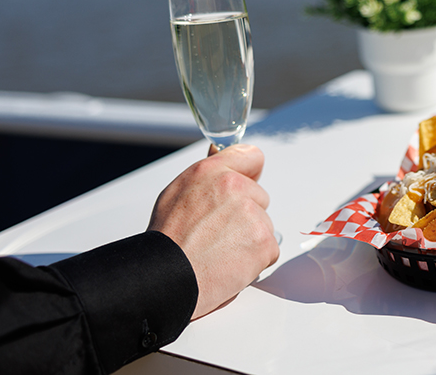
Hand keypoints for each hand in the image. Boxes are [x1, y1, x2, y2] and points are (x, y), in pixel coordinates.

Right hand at [148, 144, 278, 319]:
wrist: (165, 278)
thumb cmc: (167, 241)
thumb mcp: (177, 192)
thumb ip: (208, 175)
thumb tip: (221, 158)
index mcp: (212, 172)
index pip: (251, 156)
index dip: (249, 173)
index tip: (245, 184)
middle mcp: (235, 188)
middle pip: (259, 196)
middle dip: (246, 213)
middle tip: (218, 232)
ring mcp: (252, 215)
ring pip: (263, 224)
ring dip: (249, 238)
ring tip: (219, 250)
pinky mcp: (264, 242)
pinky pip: (269, 249)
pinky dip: (255, 260)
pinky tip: (230, 263)